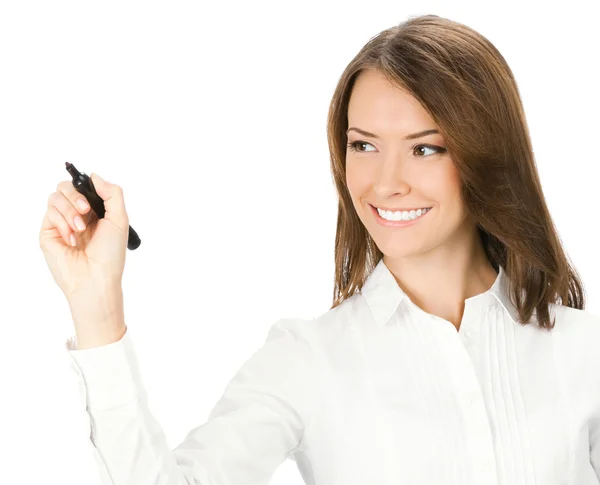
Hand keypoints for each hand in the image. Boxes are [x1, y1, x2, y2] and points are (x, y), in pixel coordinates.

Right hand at [39, 173, 128, 307]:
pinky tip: (72, 240)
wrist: (96, 278)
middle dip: (76, 196)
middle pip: (66, 187)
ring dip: (69, 211)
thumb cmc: (110, 255)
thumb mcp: (120, 220)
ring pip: (55, 197)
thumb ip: (112, 194)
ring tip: (80, 229)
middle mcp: (77, 215)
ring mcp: (61, 223)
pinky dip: (62, 223)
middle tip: (86, 211)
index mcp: (95, 211)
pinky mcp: (48, 232)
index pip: (84, 187)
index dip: (85, 186)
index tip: (92, 197)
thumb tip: (95, 176)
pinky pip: (49, 213)